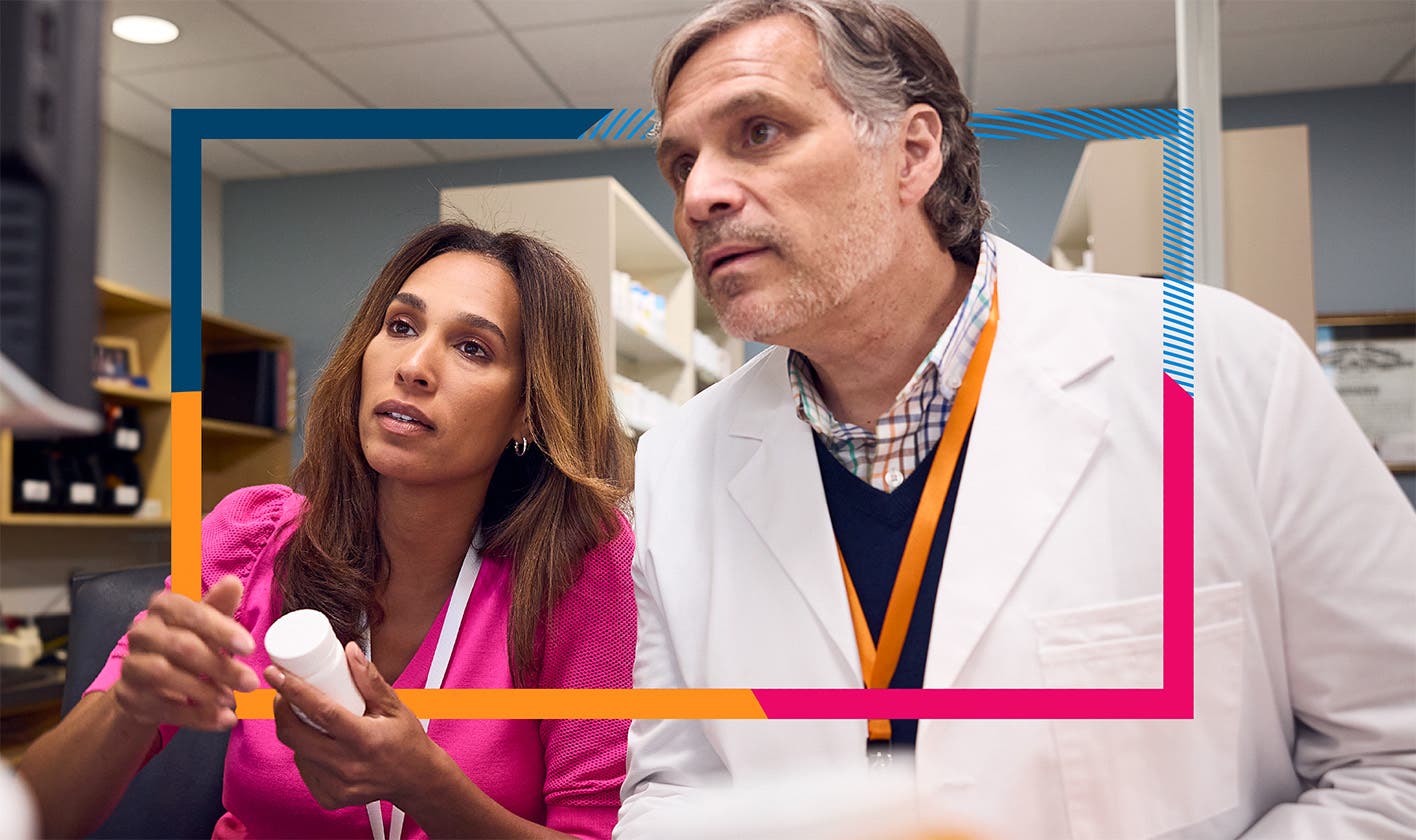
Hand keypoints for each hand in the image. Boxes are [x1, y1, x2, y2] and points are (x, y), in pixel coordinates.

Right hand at [111, 575, 258, 730]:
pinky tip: (222, 720)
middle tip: (251, 682)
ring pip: (166, 676)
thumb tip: (233, 583)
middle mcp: (142, 633)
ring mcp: (132, 666)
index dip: (221, 630)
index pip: (191, 612)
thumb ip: (219, 606)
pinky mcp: (130, 696)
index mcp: (163, 608)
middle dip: (220, 666)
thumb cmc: (186, 644)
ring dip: (204, 692)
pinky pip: (164, 708)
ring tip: (232, 701)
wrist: (148, 683)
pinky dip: (197, 716)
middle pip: (182, 646)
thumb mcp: (205, 625)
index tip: (250, 647)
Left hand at [268, 642, 436, 810]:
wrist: (417, 780)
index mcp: (365, 740)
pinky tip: (316, 741)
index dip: (294, 690)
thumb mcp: (394, 707)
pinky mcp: (329, 797)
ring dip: (293, 729)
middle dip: (282, 709)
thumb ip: (370, 679)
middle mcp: (347, 766)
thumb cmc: (407, 742)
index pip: (321, 711)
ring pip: (296, 751)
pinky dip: (304, 751)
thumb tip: (349, 651)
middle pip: (295, 734)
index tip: (276, 673)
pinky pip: (304, 768)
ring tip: (305, 716)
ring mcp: (336, 785)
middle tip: (284, 692)